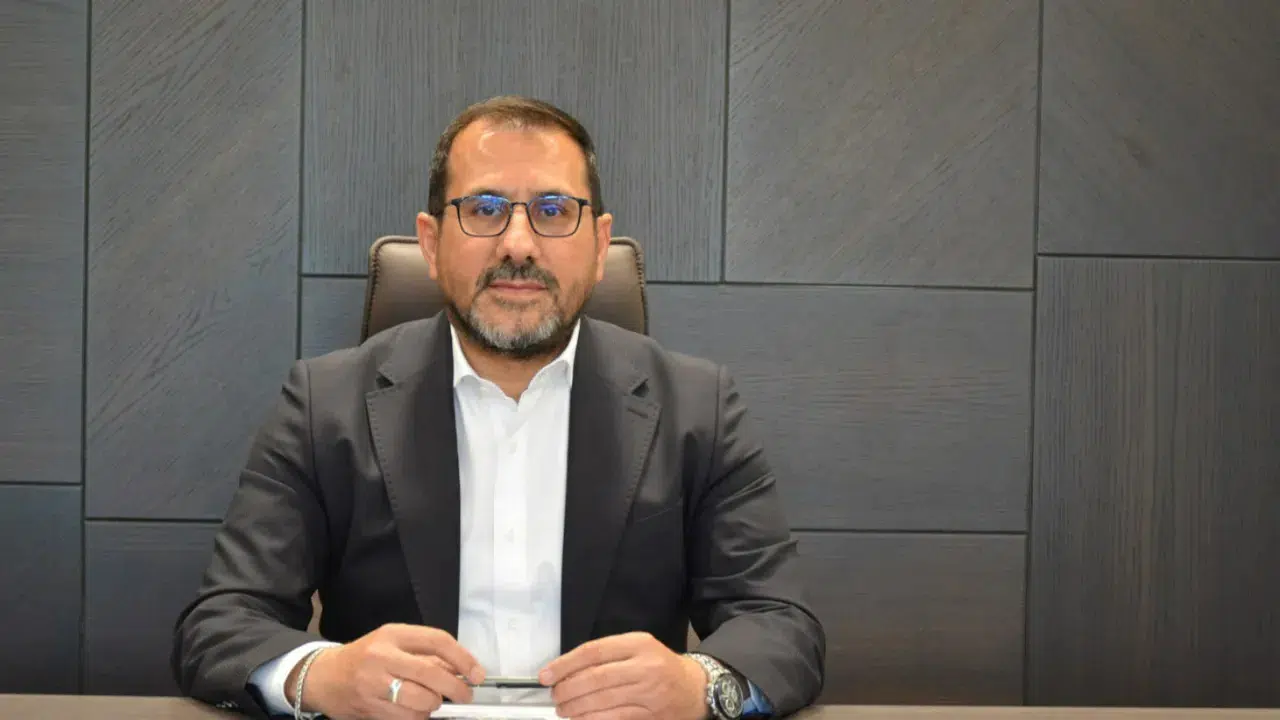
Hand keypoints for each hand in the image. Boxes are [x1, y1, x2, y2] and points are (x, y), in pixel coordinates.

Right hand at [287, 623, 485, 719]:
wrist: (324, 677)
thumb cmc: (366, 656)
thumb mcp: (393, 643)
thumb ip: (426, 653)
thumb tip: (462, 669)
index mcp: (392, 635)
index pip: (437, 641)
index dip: (463, 659)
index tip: (477, 674)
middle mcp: (381, 658)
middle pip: (430, 675)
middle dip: (455, 689)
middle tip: (465, 695)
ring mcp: (373, 686)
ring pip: (420, 703)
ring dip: (434, 706)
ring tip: (431, 701)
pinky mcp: (369, 710)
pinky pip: (406, 719)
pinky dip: (418, 717)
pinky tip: (414, 710)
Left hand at [539, 631, 707, 719]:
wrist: (694, 688)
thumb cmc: (659, 666)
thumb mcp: (638, 648)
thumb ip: (607, 654)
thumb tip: (566, 670)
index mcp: (639, 643)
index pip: (593, 651)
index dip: (565, 664)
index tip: (546, 675)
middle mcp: (645, 666)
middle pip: (595, 678)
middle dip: (568, 689)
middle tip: (555, 695)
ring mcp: (649, 693)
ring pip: (602, 701)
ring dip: (575, 707)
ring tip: (563, 708)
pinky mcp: (650, 716)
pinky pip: (614, 718)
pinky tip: (580, 719)